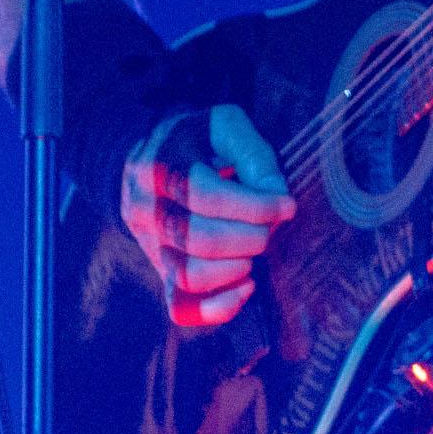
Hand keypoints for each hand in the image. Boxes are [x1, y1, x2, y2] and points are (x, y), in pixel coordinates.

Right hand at [121, 104, 294, 328]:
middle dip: (249, 237)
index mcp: (159, 164)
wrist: (151, 159)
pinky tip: (247, 287)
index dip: (253, 205)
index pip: (203, 194)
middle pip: (197, 238)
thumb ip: (253, 153)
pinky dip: (217, 308)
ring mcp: (148, 243)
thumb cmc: (199, 140)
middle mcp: (145, 207)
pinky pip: (180, 306)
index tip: (287, 206)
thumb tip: (275, 194)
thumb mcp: (224, 125)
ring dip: (235, 268)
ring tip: (256, 251)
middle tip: (271, 229)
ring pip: (188, 275)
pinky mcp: (158, 270)